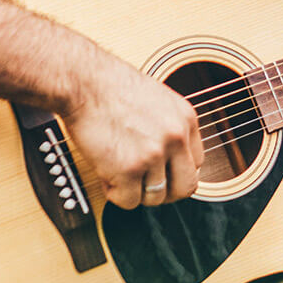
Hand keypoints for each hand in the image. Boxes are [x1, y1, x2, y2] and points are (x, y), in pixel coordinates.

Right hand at [60, 53, 202, 209]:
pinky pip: (128, 201)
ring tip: (118, 171)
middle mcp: (176, 137)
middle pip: (186, 187)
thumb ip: (169, 128)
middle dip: (164, 193)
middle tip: (144, 186)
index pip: (198, 163)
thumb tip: (171, 162)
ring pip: (156, 197)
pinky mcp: (129, 169)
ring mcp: (154, 154)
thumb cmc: (110, 87)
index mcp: (186, 119)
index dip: (176, 173)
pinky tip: (106, 172)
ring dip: (135, 191)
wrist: (84, 81)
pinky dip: (114, 193)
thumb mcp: (158, 100)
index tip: (161, 173)